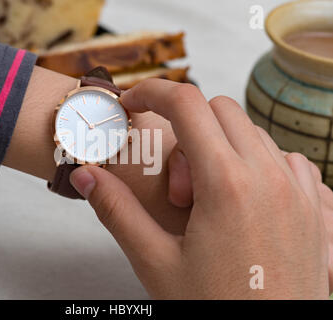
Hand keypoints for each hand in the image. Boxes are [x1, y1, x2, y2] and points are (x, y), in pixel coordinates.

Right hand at [70, 79, 329, 298]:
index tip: (133, 103)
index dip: (152, 92)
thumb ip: (116, 211)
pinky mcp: (314, 207)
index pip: (186, 104)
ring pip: (252, 133)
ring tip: (207, 201)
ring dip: (220, 147)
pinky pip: (284, 159)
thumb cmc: (216, 310)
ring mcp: (298, 190)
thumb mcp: (155, 262)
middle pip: (219, 110)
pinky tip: (241, 201)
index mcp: (225, 184)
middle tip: (173, 183)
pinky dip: (256, 163)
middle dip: (185, 128)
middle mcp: (268, 177)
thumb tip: (85, 175)